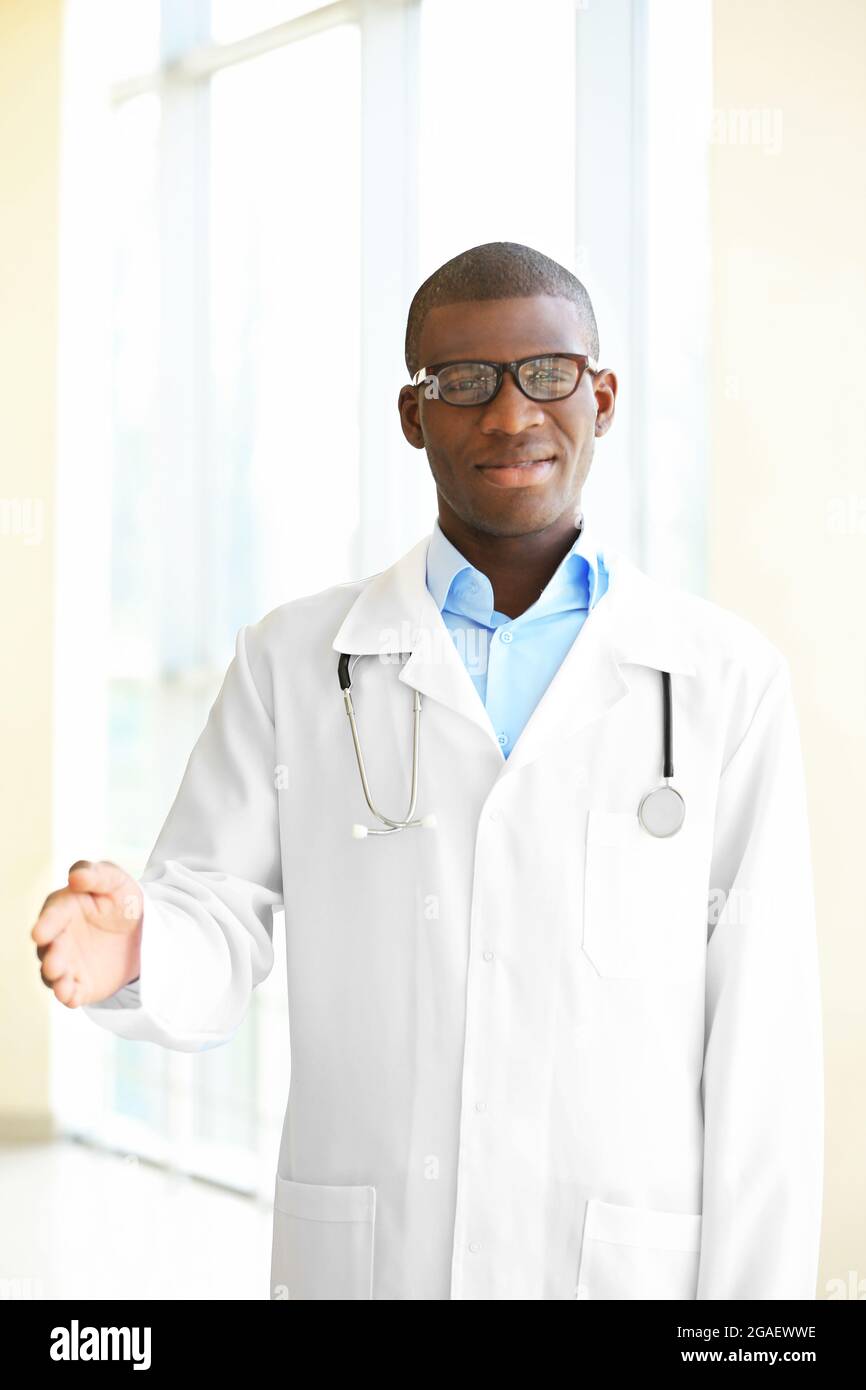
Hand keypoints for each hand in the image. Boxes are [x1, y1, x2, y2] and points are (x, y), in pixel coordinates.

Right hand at [31, 860, 143, 1007]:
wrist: (142, 930)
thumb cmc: (122, 899)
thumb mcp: (116, 881)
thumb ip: (96, 875)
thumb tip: (75, 876)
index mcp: (64, 908)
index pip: (52, 915)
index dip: (46, 924)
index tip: (40, 934)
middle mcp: (59, 937)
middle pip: (48, 948)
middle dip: (50, 956)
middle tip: (53, 964)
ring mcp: (68, 962)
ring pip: (53, 973)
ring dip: (55, 980)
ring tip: (62, 985)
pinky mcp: (80, 983)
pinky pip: (71, 992)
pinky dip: (68, 996)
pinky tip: (72, 998)